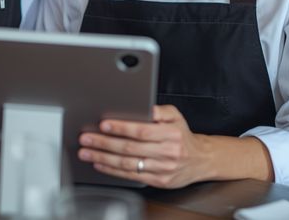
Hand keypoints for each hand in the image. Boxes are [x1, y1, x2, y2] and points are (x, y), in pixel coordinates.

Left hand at [77, 104, 209, 188]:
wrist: (200, 160)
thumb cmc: (183, 137)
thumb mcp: (176, 117)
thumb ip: (158, 111)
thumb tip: (141, 107)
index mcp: (171, 134)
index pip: (142, 131)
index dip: (121, 128)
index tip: (103, 125)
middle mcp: (167, 152)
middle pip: (130, 148)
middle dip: (104, 143)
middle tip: (87, 139)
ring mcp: (162, 169)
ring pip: (127, 164)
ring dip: (103, 158)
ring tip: (87, 152)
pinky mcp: (158, 181)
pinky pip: (131, 176)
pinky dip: (113, 170)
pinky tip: (101, 164)